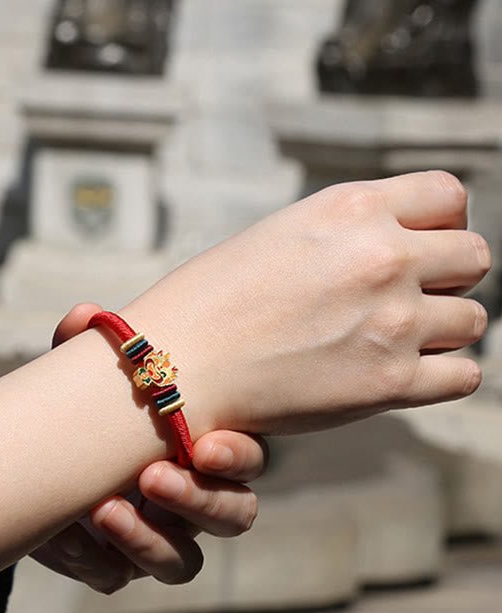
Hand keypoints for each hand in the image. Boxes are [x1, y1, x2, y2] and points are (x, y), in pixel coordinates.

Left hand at [30, 304, 266, 593]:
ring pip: (183, 564)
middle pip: (234, 517)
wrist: (43, 454)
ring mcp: (158, 538)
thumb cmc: (89, 411)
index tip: (204, 446)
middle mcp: (193, 499)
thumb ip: (90, 350)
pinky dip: (91, 560)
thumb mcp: (90, 378)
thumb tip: (84, 316)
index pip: (247, 463)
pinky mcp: (115, 565)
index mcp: (204, 450)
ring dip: (149, 541)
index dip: (237, 460)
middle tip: (152, 477)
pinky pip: (116, 577)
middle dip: (199, 501)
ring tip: (104, 510)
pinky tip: (60, 534)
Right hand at [123, 171, 489, 434]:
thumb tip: (397, 246)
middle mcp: (382, 256)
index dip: (440, 225)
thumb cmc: (210, 303)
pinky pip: (465, 375)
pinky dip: (443, 376)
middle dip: (447, 278)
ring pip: (474, 318)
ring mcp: (392, 320)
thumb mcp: (281, 237)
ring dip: (442, 331)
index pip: (451, 197)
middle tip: (406, 301)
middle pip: (474, 257)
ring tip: (393, 343)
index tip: (419, 249)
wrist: (173, 366)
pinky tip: (403, 376)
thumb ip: (347, 235)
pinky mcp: (390, 382)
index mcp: (352, 208)